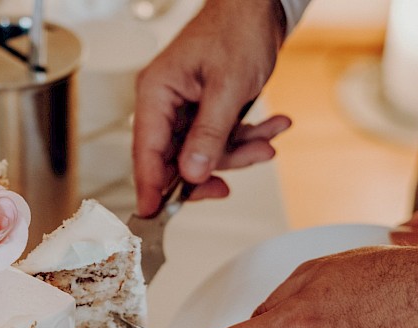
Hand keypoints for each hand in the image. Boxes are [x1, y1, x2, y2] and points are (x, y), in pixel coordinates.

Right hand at [133, 0, 290, 215]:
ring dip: (240, 150)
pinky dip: (247, 137)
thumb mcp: (228, 87)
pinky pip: (220, 138)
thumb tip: (191, 174)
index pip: (146, 150)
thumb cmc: (238, 30)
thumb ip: (208, 134)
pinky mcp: (205, 110)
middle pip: (176, 158)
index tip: (153, 215)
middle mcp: (165, 103)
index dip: (150, 186)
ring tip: (269, 139)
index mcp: (156, 92)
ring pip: (204, 152)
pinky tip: (271, 127)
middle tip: (234, 179)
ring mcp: (185, 108)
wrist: (260, 6)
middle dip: (215, 166)